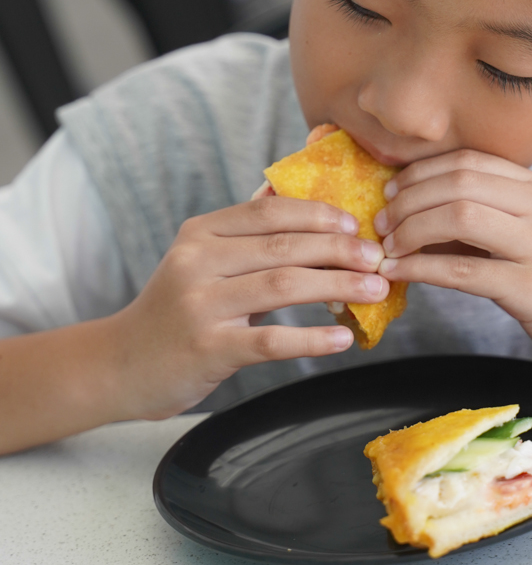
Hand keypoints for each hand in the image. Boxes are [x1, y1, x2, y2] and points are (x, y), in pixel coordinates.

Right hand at [108, 193, 388, 419]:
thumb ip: (244, 232)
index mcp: (200, 233)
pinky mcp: (208, 348)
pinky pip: (271, 340)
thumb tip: (294, 200)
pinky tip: (343, 338)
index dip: (317, 214)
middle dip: (339, 249)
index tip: (355, 223)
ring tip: (375, 289)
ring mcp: (200, 305)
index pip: (269, 213)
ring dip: (337, 286)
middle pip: (283, 247)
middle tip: (378, 257)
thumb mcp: (200, 260)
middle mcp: (197, 262)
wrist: (121, 364)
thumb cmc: (175, 309)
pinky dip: (312, 339)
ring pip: (282, 286)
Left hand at [375, 149, 531, 381]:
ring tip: (388, 248)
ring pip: (459, 215)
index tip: (391, 192)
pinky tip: (399, 274)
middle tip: (381, 223)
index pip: (467, 161)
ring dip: (411, 229)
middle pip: (458, 181)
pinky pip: (464, 270)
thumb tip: (414, 217)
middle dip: (408, 199)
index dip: (420, 173)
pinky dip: (421, 269)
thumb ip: (482, 220)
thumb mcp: (529, 236)